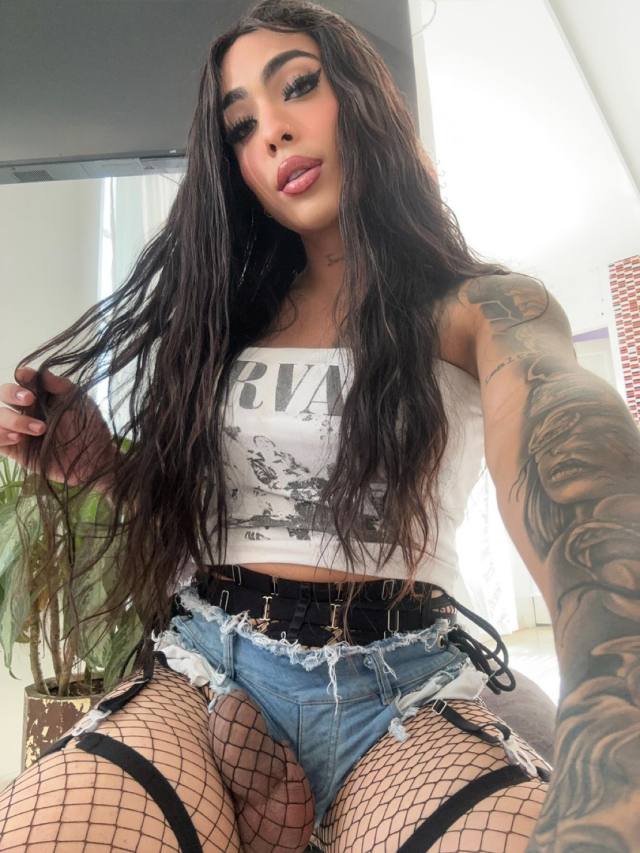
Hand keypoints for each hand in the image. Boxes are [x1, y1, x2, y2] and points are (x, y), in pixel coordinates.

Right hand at [0, 365, 116, 488]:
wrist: (95, 459)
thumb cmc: (89, 428)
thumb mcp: (80, 402)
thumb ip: (61, 386)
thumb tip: (42, 371)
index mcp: (40, 396)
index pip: (22, 380)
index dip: (21, 377)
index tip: (27, 377)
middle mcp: (26, 410)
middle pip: (2, 394)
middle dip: (11, 393)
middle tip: (30, 400)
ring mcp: (18, 429)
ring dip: (11, 419)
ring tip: (39, 429)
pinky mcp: (15, 450)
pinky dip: (1, 436)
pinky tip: (18, 438)